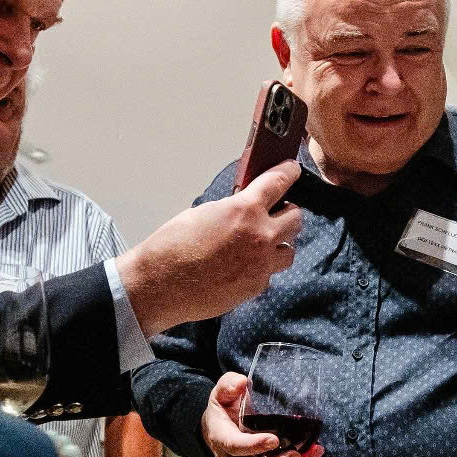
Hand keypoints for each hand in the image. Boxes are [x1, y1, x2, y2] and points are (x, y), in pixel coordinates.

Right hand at [115, 162, 305, 333]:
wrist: (161, 284)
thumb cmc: (173, 246)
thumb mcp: (204, 213)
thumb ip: (232, 209)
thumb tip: (244, 210)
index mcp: (245, 209)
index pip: (279, 182)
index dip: (288, 172)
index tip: (292, 169)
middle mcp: (261, 235)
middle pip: (296, 219)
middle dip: (286, 213)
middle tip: (274, 214)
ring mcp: (262, 264)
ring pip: (289, 250)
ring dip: (278, 245)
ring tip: (260, 245)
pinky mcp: (256, 287)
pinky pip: (270, 273)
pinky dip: (261, 268)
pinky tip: (243, 267)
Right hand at [201, 370, 322, 456]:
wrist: (220, 426)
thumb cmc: (224, 408)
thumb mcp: (221, 393)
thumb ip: (228, 386)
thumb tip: (241, 382)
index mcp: (221, 437)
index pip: (234, 445)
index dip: (253, 445)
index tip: (274, 440)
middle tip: (295, 456)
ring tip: (310, 455)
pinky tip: (313, 455)